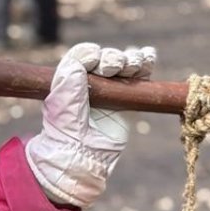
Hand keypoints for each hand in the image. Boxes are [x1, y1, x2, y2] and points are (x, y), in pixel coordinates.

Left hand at [25, 42, 155, 207]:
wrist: (82, 156)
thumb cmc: (67, 134)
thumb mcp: (62, 107)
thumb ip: (70, 83)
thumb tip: (84, 60)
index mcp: (70, 80)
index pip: (82, 56)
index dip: (90, 53)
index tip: (94, 61)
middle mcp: (91, 81)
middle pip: (106, 57)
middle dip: (112, 58)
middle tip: (111, 69)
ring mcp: (111, 88)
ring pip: (124, 62)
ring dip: (130, 59)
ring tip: (129, 66)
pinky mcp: (128, 97)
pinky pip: (140, 74)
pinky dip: (145, 61)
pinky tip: (147, 57)